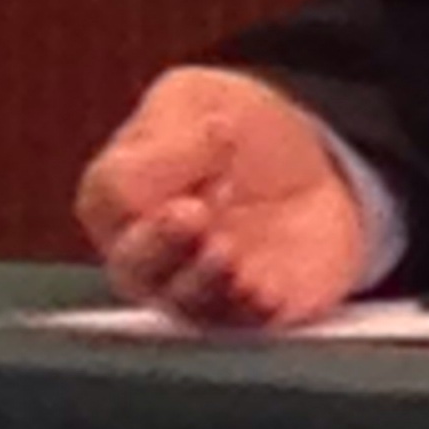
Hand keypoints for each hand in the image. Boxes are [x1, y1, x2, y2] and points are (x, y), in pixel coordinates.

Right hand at [73, 67, 366, 327]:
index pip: (110, 198)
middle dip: (164, 245)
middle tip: (198, 216)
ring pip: (185, 306)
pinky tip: (267, 290)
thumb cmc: (237, 132)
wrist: (318, 166)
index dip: (153, 180)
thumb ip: (174, 125)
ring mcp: (202, 289)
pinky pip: (244, 329)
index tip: (206, 143)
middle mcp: (153, 254)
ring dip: (205, 282)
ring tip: (230, 254)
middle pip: (135, 267)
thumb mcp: (200, 99)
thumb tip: (175, 157)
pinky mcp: (254, 313)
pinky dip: (253, 313)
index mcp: (123, 198)